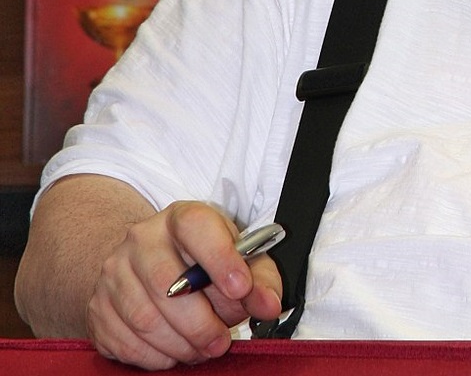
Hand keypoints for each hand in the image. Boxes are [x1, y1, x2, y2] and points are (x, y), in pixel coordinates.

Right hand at [85, 201, 282, 369]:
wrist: (146, 263)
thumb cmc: (201, 260)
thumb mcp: (236, 256)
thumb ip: (260, 278)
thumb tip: (269, 305)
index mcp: (181, 218)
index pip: (196, 226)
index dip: (220, 258)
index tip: (241, 288)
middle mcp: (141, 240)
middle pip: (167, 283)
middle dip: (201, 322)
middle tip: (222, 341)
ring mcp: (114, 273)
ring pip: (145, 318)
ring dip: (181, 344)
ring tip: (203, 349)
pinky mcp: (97, 308)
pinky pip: (125, 341)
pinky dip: (156, 356)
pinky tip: (175, 352)